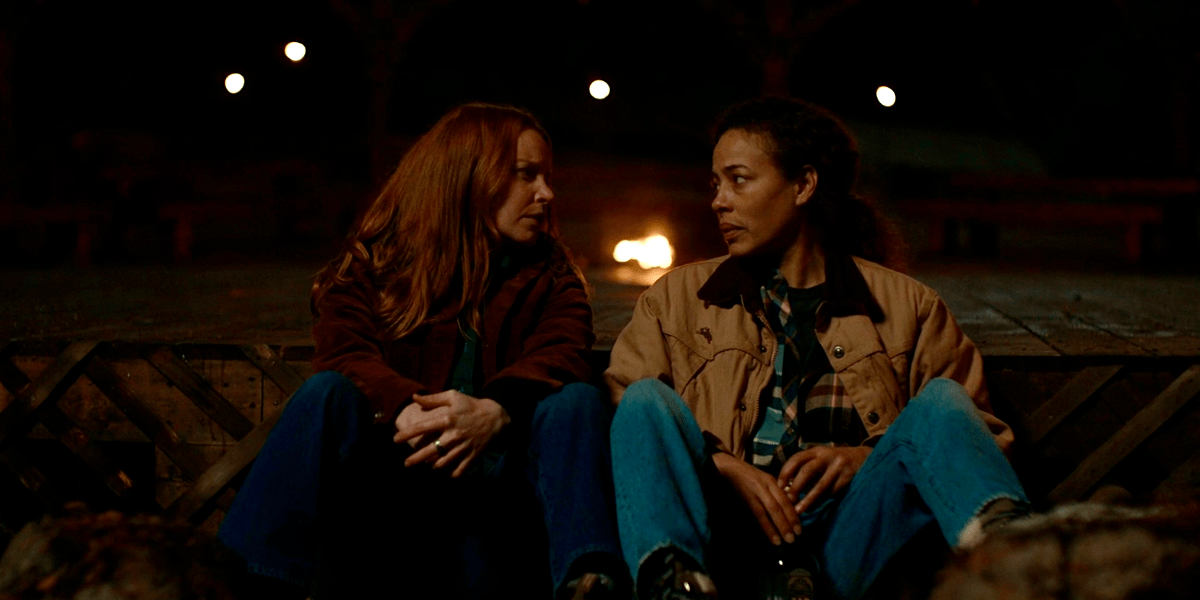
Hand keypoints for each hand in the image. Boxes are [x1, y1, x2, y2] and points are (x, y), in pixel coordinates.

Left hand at [392, 390, 510, 477]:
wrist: (496, 416)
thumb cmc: (471, 405)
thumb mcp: (453, 396)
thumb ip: (433, 399)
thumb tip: (415, 398)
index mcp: (447, 419)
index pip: (422, 428)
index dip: (407, 434)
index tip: (395, 439)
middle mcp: (454, 435)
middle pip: (430, 451)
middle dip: (416, 459)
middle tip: (406, 463)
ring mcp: (463, 447)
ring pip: (443, 463)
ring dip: (432, 466)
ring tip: (425, 466)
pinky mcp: (472, 455)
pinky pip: (459, 470)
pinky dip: (451, 474)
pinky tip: (445, 473)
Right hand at [712, 452, 800, 544]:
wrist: (728, 468)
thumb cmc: (749, 476)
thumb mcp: (765, 480)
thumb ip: (777, 492)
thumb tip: (793, 506)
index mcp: (770, 481)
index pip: (784, 500)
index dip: (792, 515)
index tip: (798, 530)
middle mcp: (762, 486)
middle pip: (776, 507)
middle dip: (785, 524)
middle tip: (792, 539)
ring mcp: (751, 493)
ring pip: (764, 512)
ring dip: (773, 528)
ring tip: (779, 542)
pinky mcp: (742, 499)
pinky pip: (753, 514)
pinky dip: (761, 525)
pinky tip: (766, 535)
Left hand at [777, 446, 870, 514]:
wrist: (864, 458)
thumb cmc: (835, 463)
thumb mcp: (821, 460)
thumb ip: (807, 470)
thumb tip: (787, 489)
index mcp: (816, 451)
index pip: (797, 459)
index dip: (786, 472)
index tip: (779, 486)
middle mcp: (826, 456)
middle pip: (807, 471)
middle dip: (796, 487)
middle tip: (788, 500)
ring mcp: (838, 466)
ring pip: (821, 485)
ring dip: (809, 499)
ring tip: (799, 510)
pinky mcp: (848, 477)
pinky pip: (833, 492)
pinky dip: (822, 501)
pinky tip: (815, 507)